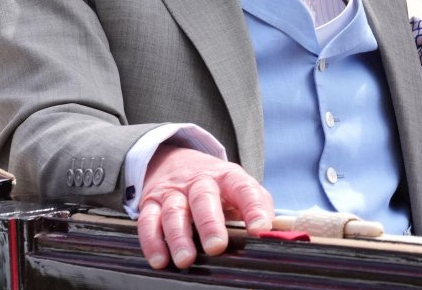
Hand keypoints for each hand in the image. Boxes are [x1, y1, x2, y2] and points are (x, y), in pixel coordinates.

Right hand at [137, 146, 273, 269]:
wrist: (176, 162)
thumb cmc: (216, 185)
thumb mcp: (238, 188)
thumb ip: (257, 207)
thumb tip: (273, 233)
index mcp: (228, 176)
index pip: (244, 188)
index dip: (253, 208)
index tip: (260, 229)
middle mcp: (200, 181)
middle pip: (204, 198)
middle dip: (210, 223)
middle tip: (216, 247)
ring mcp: (174, 192)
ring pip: (175, 211)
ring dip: (179, 237)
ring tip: (186, 259)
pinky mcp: (151, 203)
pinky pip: (148, 222)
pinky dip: (152, 242)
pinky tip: (160, 260)